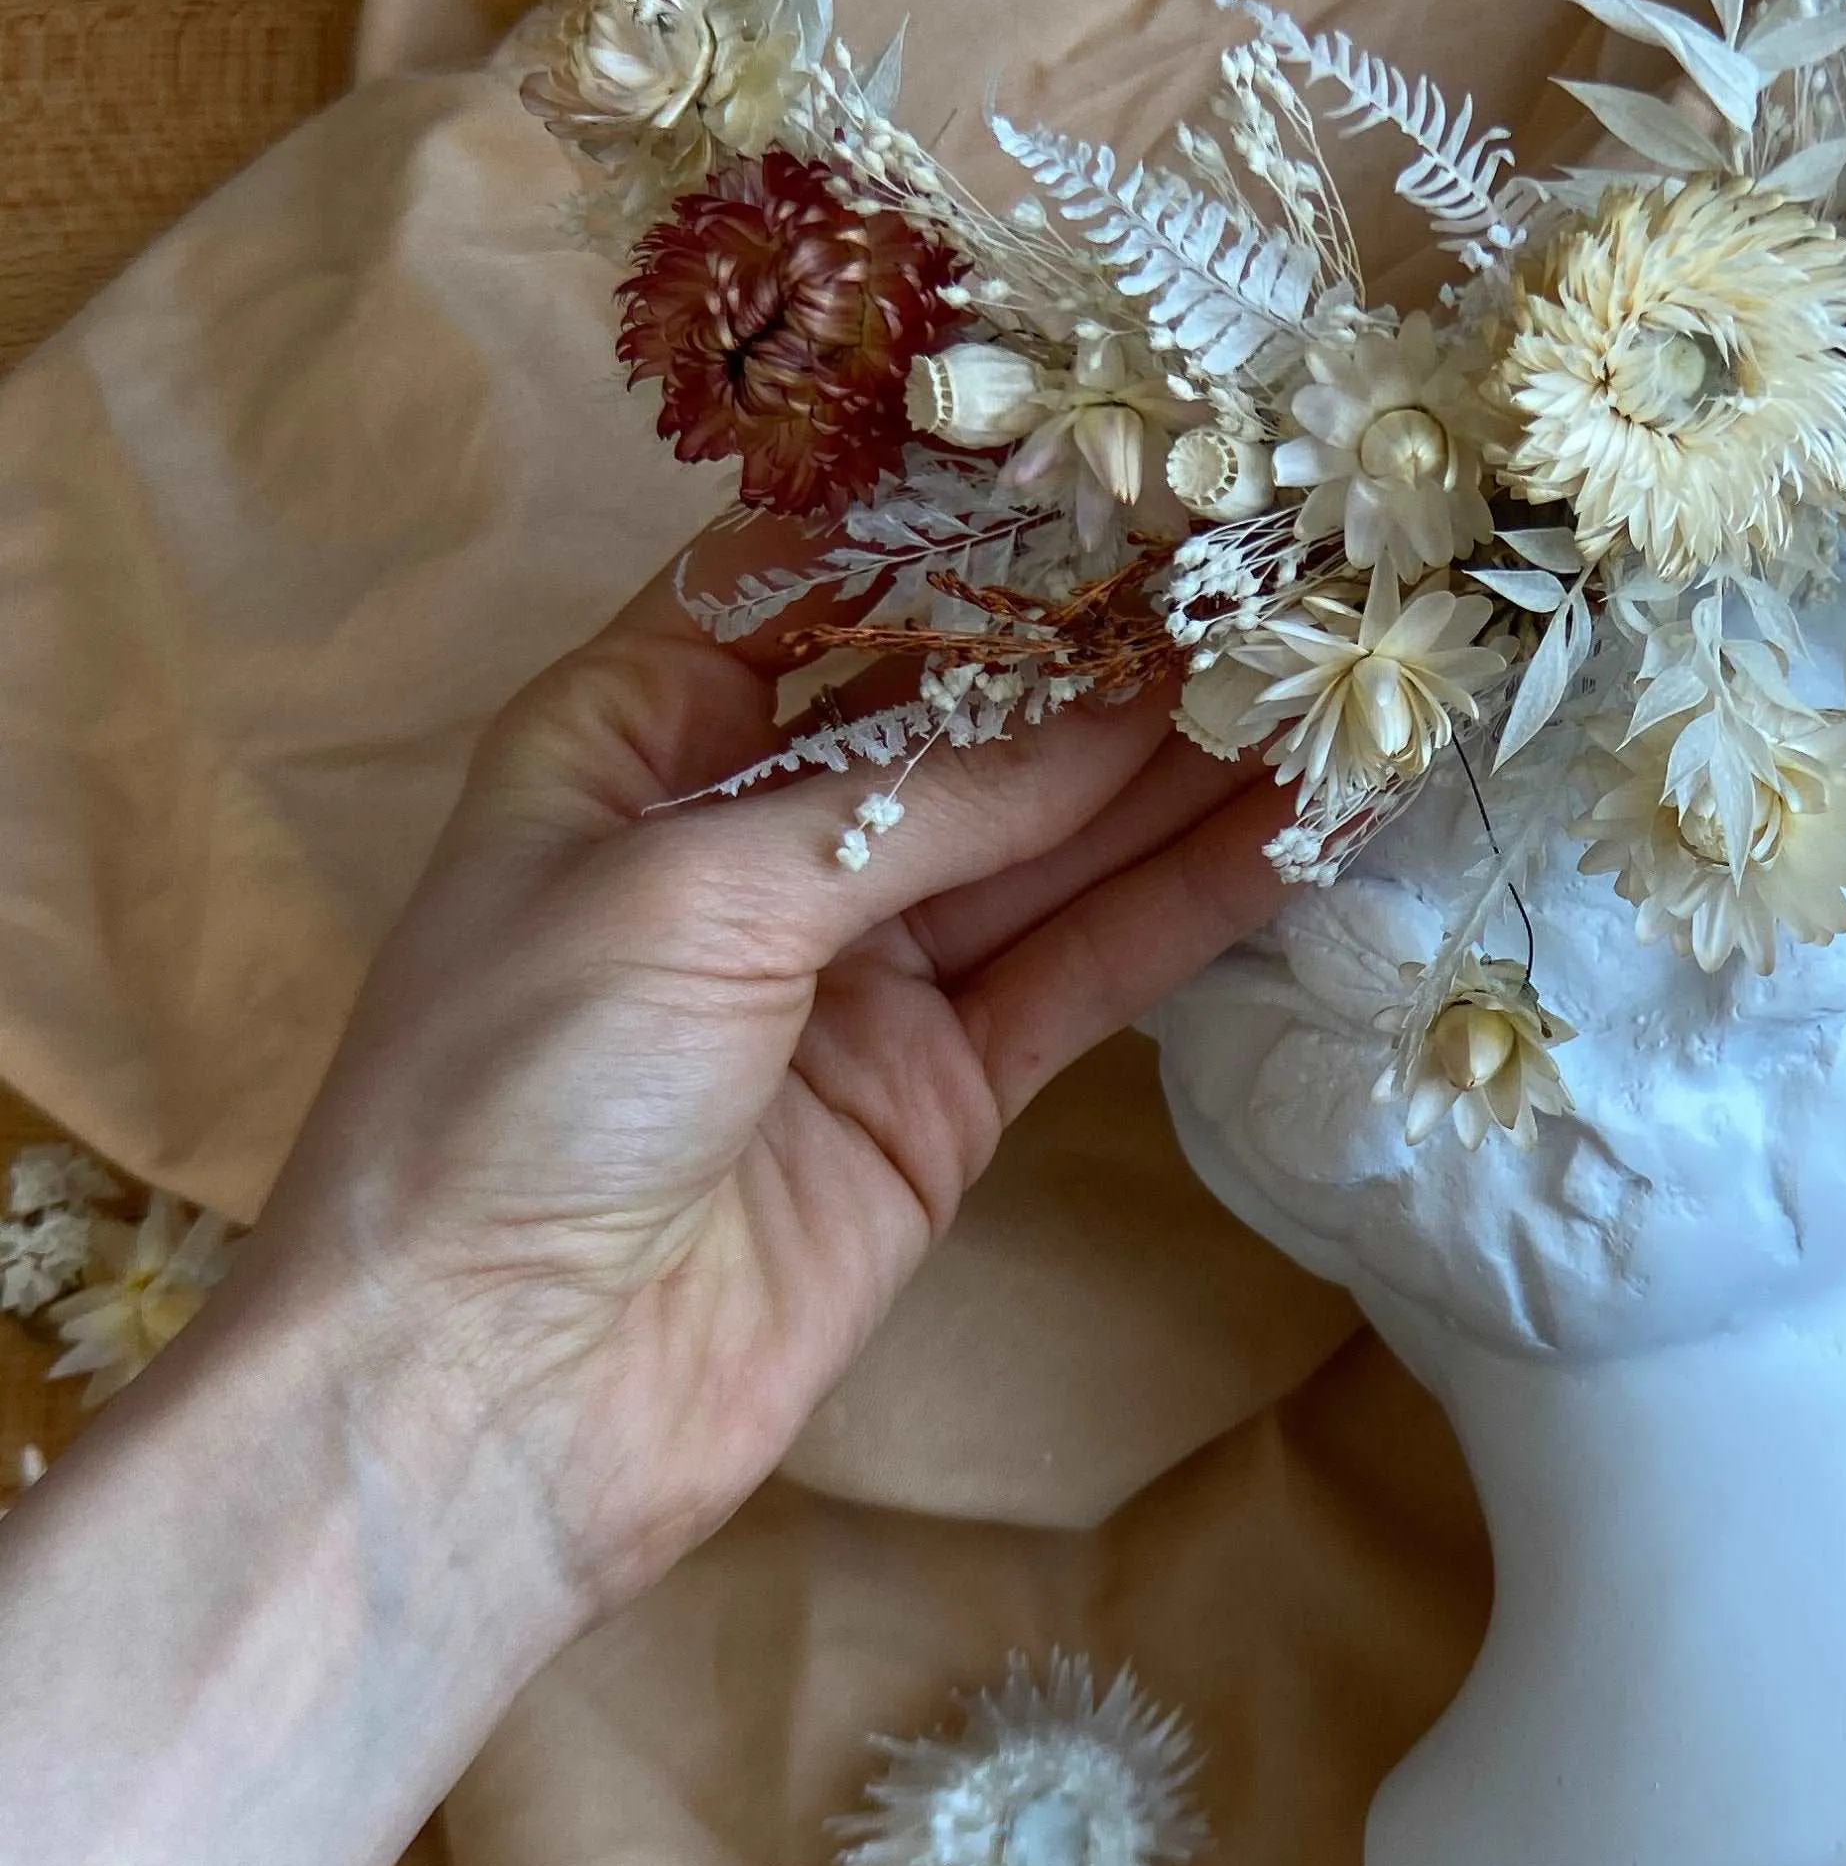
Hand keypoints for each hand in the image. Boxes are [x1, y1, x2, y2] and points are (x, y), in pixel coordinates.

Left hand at [246, 559, 1289, 1632]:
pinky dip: (1191, 905)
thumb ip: (920, 799)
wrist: (492, 1401)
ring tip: (1334, 677)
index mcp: (634, 735)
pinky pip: (1087, 966)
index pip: (816, 581)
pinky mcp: (948, 1085)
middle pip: (965, 709)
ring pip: (1053, 837)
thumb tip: (1124, 706)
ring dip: (1187, 768)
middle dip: (1111, 648)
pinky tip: (1303, 832)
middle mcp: (755, 832)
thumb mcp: (695, 891)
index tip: (1122, 464)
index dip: (964, 528)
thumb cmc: (517, 1094)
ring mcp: (863, 965)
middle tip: (1278, 569)